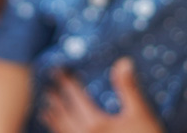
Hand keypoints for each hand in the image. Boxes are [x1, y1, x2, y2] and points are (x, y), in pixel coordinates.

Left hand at [42, 58, 162, 132]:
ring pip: (63, 132)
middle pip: (64, 115)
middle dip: (56, 100)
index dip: (65, 82)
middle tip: (47, 89)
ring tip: (46, 111)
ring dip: (54, 120)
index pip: (75, 96)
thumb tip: (123, 61)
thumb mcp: (140, 114)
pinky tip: (61, 132)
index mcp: (96, 123)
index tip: (57, 70)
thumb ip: (128, 88)